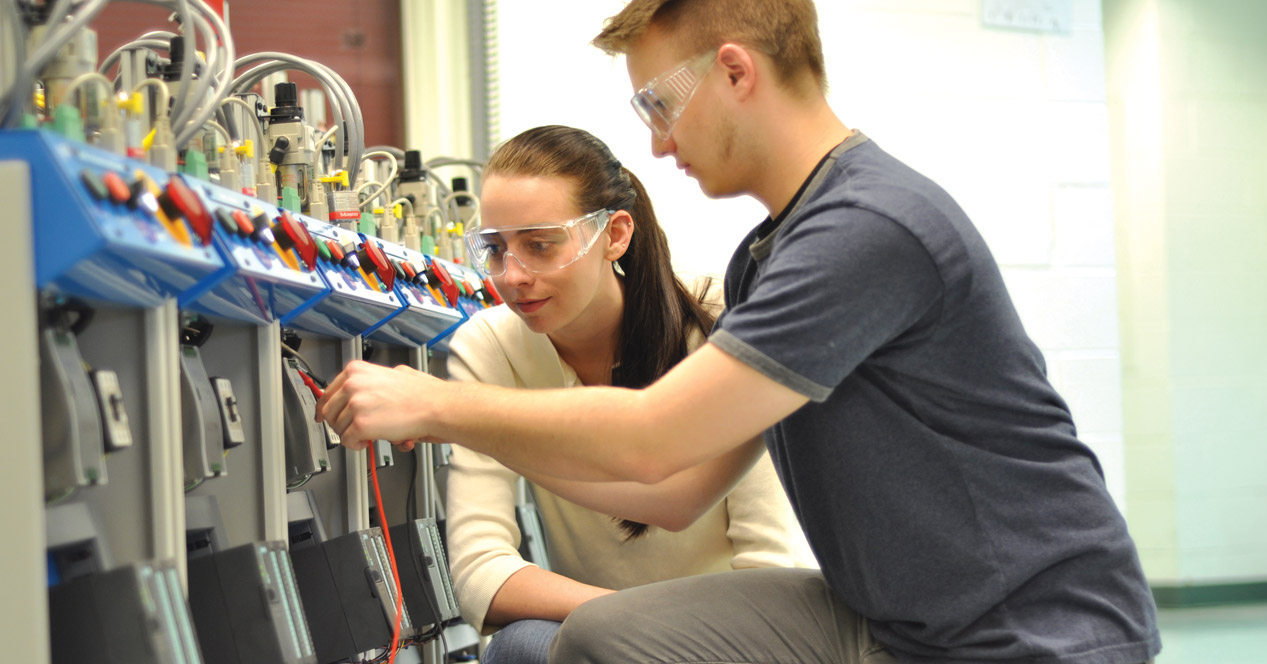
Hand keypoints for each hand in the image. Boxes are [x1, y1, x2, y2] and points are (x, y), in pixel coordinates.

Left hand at [315, 360, 441, 449]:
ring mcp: (355, 405)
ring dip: (351, 435)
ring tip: (368, 434)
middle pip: (328, 410)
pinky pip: (348, 441)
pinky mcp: (361, 425)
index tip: (323, 414)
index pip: (329, 391)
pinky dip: (357, 445)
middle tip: (352, 429)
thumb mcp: (392, 374)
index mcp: (357, 371)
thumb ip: (372, 381)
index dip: (325, 407)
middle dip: (339, 423)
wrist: (434, 406)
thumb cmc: (421, 394)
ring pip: (338, 428)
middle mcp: (353, 385)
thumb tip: (361, 392)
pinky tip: (369, 441)